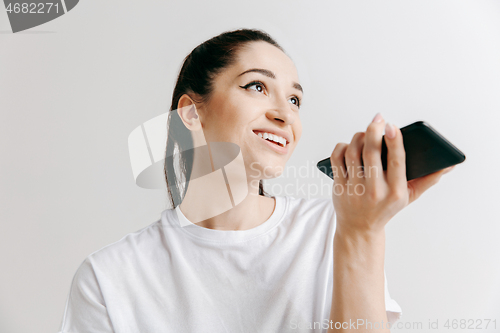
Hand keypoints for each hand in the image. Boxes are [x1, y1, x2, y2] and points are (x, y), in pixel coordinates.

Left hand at [329, 113, 454, 234]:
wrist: (359, 228)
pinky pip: (337, 159)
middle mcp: (374, 190)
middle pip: (371, 153)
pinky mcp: (339, 186)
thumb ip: (428, 179)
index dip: (394, 141)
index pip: (396, 162)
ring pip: (352, 153)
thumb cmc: (386, 208)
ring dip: (358, 137)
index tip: (392, 126)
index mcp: (396, 191)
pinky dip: (341, 147)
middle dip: (373, 131)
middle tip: (378, 120)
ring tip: (366, 132)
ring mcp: (354, 188)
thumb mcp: (409, 196)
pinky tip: (349, 144)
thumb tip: (448, 165)